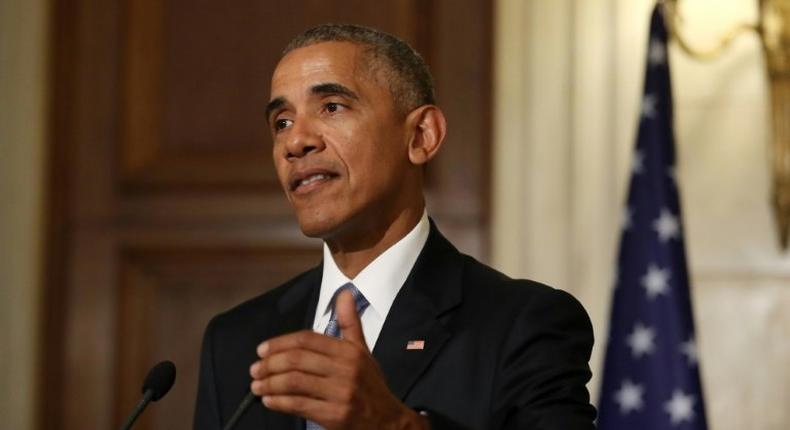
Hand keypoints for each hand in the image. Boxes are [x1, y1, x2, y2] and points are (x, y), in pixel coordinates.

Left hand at [249, 289, 428, 429]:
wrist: (388, 421)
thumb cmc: (371, 385)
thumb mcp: (363, 351)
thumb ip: (350, 323)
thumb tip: (345, 294)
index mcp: (349, 351)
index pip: (306, 339)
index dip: (279, 343)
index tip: (262, 350)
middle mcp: (345, 369)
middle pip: (296, 360)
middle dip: (269, 364)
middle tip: (255, 369)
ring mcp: (339, 393)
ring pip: (294, 382)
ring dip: (269, 384)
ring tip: (257, 386)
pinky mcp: (334, 416)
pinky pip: (298, 405)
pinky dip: (279, 402)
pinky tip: (269, 401)